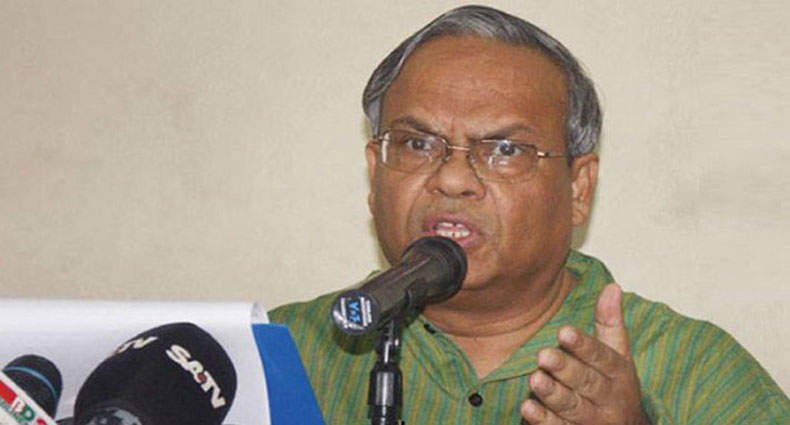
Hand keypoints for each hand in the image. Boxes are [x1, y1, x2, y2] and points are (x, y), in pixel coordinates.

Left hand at [521, 283, 648, 424]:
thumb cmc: (616, 386)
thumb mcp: (619, 355)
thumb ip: (611, 323)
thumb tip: (612, 286)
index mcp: (619, 373)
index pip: (601, 357)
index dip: (583, 345)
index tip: (564, 332)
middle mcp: (608, 398)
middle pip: (586, 382)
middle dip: (565, 369)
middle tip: (544, 355)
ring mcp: (592, 420)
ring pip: (572, 407)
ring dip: (553, 394)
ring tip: (535, 379)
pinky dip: (543, 420)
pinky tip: (527, 408)